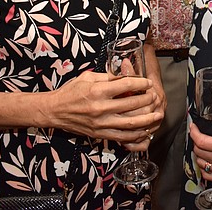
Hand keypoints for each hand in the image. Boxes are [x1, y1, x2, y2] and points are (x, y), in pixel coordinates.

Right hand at [46, 70, 162, 145]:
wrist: (54, 111)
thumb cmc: (71, 91)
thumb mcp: (88, 77)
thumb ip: (108, 77)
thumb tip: (126, 74)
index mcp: (97, 91)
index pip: (126, 85)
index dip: (141, 83)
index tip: (148, 82)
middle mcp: (100, 108)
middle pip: (131, 104)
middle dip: (147, 100)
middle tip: (155, 96)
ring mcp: (100, 123)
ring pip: (130, 123)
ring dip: (147, 119)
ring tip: (157, 115)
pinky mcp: (99, 134)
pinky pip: (122, 137)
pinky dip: (135, 135)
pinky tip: (144, 130)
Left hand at [191, 122, 211, 183]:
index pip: (202, 141)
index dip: (194, 132)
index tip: (193, 129)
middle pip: (199, 151)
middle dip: (196, 141)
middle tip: (199, 136)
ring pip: (201, 163)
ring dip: (199, 154)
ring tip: (202, 148)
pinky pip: (207, 175)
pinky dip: (203, 168)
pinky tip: (205, 162)